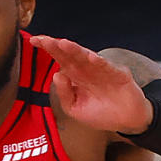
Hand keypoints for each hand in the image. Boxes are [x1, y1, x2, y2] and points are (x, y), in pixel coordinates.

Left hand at [29, 35, 151, 133]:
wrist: (126, 120)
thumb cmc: (100, 113)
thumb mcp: (75, 108)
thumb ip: (64, 94)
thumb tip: (56, 75)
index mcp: (75, 76)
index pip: (60, 59)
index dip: (49, 49)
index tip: (35, 41)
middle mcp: (87, 70)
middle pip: (70, 55)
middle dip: (58, 46)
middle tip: (45, 40)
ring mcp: (102, 70)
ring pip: (87, 57)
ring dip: (76, 50)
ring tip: (63, 44)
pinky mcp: (118, 75)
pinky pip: (107, 67)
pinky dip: (100, 63)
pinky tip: (91, 58)